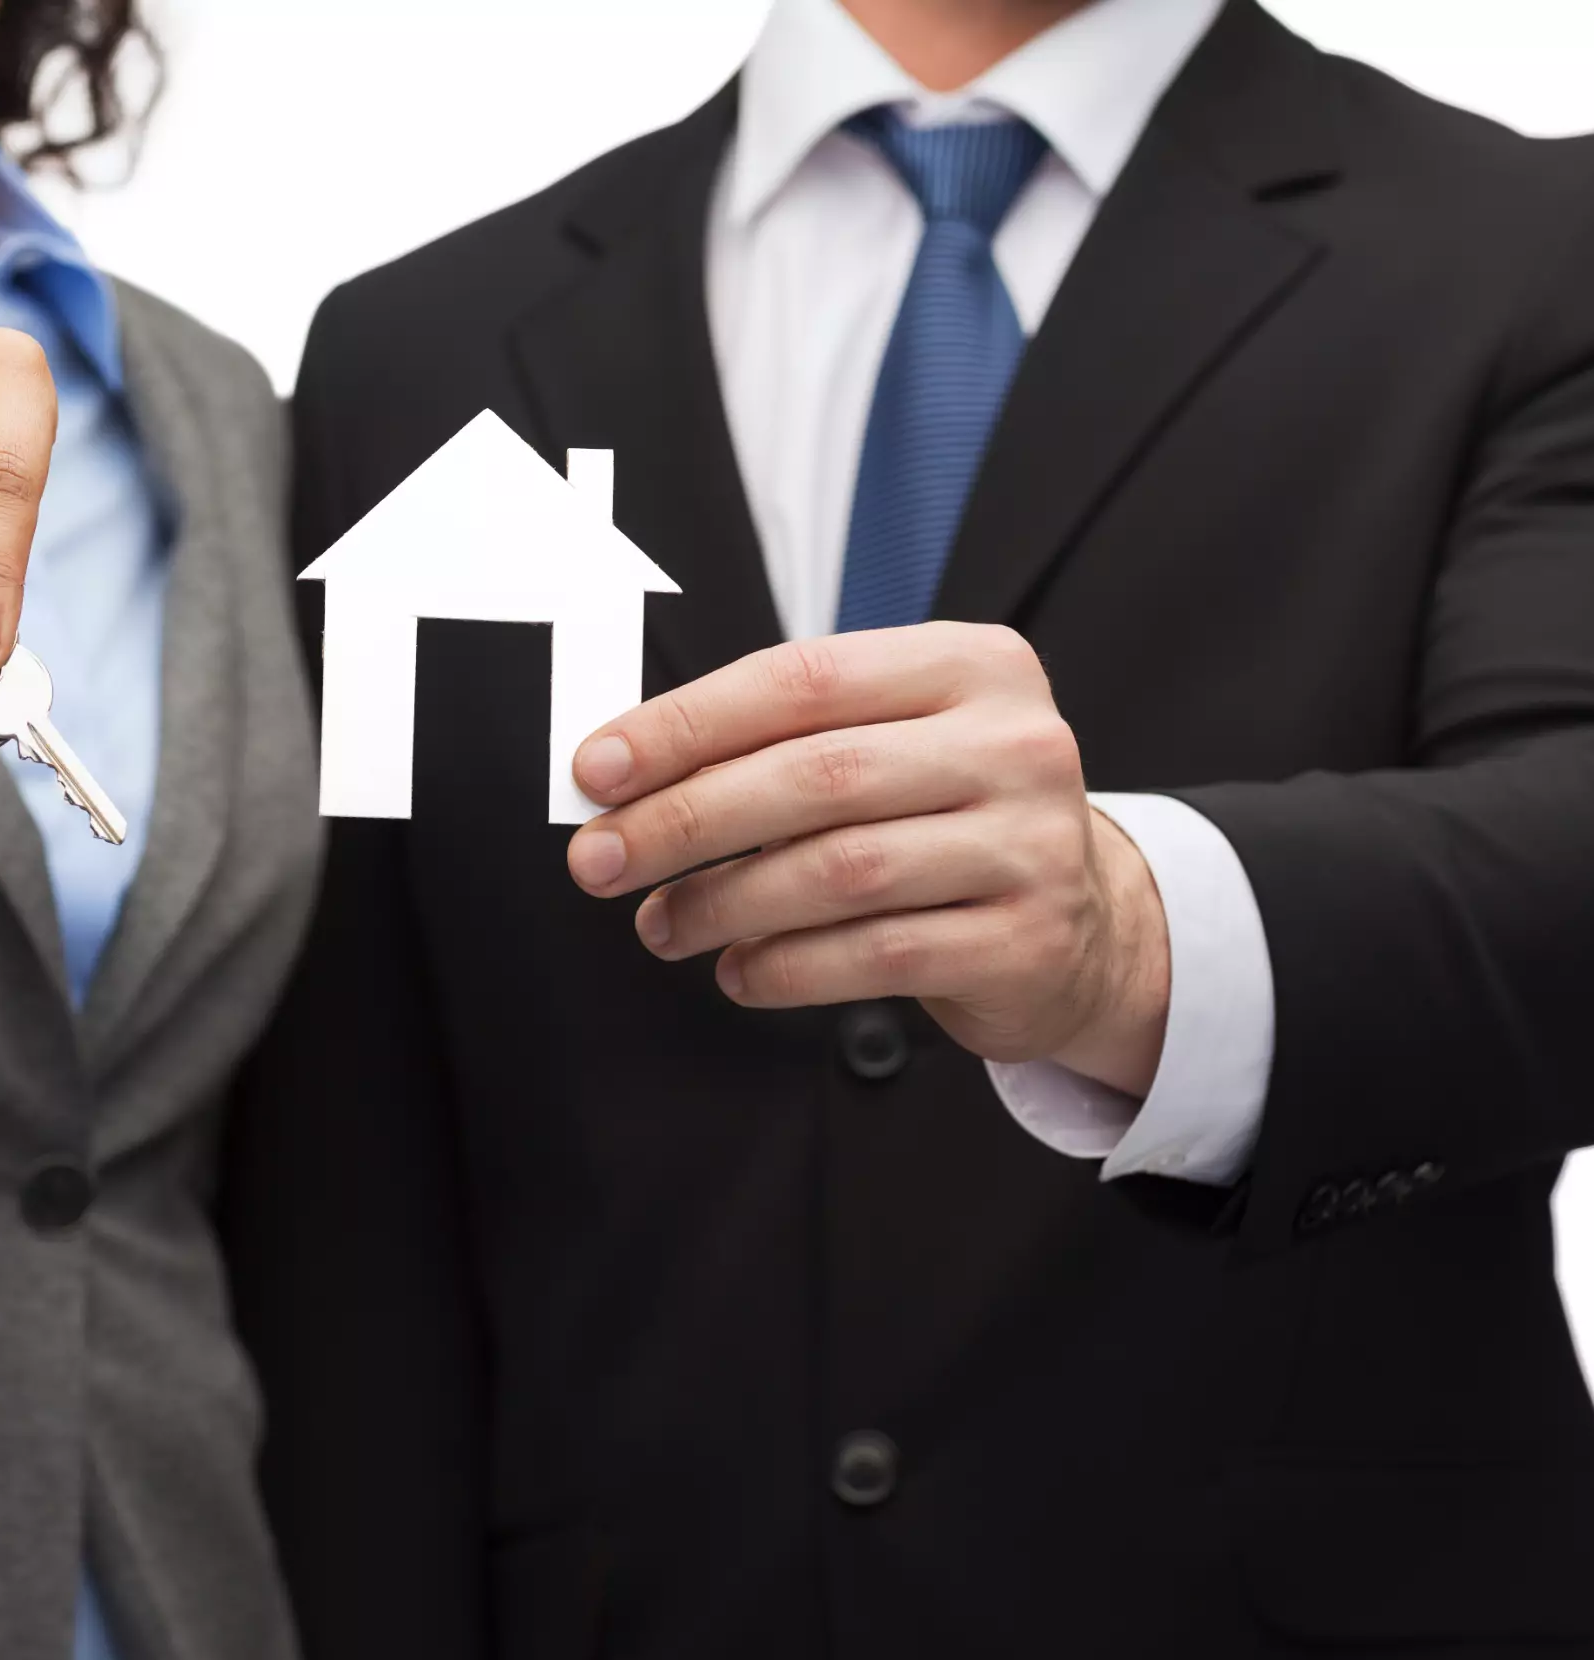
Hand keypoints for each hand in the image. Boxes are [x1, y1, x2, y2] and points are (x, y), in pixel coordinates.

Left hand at [566, 623, 1170, 1095]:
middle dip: (681, 820)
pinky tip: (738, 970)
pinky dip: (784, 967)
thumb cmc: (949, 818)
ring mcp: (1029, 844)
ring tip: (662, 924)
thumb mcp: (889, 745)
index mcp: (968, 665)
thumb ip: (778, 743)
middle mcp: (1013, 744)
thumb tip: (624, 779)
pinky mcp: (1025, 940)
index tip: (597, 768)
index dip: (683, 725)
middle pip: (811, 776)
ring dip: (721, 903)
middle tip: (600, 859)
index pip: (799, 680)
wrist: (1085, 924)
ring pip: (837, 871)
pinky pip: (874, 955)